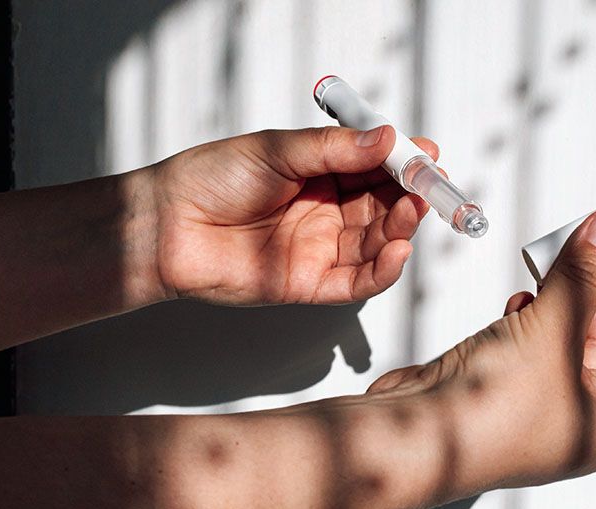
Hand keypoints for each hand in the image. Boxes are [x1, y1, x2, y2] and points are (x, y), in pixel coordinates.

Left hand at [148, 126, 436, 304]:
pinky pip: (356, 282)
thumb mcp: (277, 150)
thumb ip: (334, 150)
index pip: (376, 168)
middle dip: (411, 197)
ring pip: (375, 245)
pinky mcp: (307, 284)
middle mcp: (325, 212)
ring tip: (413, 213)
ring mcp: (318, 248)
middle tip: (428, 187)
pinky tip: (398, 251)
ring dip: (401, 230)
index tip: (428, 155)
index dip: (404, 163)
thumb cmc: (210, 179)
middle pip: (384, 207)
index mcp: (320, 173)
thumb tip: (387, 138)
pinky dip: (382, 270)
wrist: (167, 224)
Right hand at [366, 210, 595, 489]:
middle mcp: (577, 421)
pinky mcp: (498, 391)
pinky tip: (520, 299)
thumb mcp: (552, 332)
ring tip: (551, 263)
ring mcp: (535, 407)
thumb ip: (584, 278)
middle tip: (589, 244)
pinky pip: (528, 345)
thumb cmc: (486, 420)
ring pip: (565, 339)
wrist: (413, 438)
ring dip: (560, 298)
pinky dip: (528, 316)